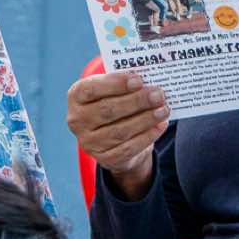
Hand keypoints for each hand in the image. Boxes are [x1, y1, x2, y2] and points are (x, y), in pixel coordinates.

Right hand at [65, 70, 166, 197]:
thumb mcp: (112, 90)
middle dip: (136, 101)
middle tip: (158, 95)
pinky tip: (160, 125)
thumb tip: (148, 80)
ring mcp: (89, 142)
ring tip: (163, 109)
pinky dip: (147, 136)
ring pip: (120, 131)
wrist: (112, 137)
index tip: (138, 80)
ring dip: (145, 119)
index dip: (115, 84)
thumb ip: (124, 84)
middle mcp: (77, 120)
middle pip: (108, 110)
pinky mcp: (104, 158)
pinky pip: (128, 148)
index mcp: (76, 97)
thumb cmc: (114, 102)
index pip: (91, 89)